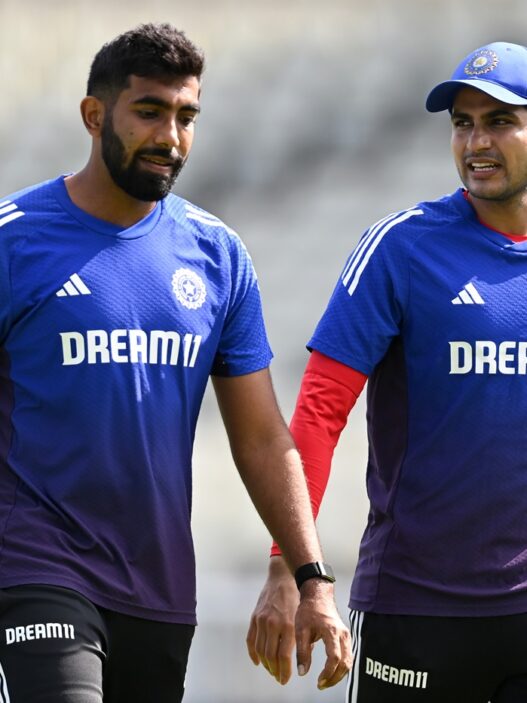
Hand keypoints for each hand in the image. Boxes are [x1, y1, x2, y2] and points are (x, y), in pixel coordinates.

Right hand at [247, 557, 299, 684]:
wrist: (282, 577)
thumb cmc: (296, 597)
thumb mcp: (303, 618)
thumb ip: (301, 637)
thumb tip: (302, 658)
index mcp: (288, 625)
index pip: (283, 656)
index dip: (284, 671)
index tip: (285, 679)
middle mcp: (273, 624)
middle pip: (270, 656)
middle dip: (275, 670)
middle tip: (279, 677)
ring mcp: (262, 620)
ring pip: (260, 651)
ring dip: (265, 664)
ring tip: (272, 670)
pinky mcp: (254, 617)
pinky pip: (251, 640)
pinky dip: (253, 654)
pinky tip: (258, 662)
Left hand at [295, 578, 351, 688]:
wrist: (318, 595)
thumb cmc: (308, 611)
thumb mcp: (301, 629)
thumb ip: (302, 651)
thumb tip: (302, 672)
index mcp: (331, 631)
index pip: (335, 658)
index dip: (328, 672)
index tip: (318, 681)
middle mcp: (343, 634)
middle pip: (346, 662)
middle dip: (335, 677)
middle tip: (322, 684)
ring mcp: (346, 635)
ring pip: (349, 661)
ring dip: (339, 674)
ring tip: (325, 681)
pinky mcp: (345, 636)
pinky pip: (348, 655)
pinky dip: (341, 667)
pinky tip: (331, 672)